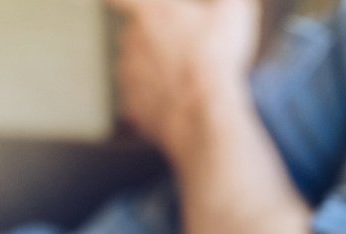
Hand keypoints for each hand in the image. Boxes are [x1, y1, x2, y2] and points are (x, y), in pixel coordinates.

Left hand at [108, 0, 260, 161]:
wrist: (202, 111)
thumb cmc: (214, 58)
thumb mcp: (232, 12)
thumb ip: (224, 1)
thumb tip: (225, 2)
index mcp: (152, 13)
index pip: (122, 0)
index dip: (120, 1)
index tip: (113, 1)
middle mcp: (132, 43)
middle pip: (133, 36)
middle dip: (152, 40)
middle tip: (180, 49)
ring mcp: (129, 77)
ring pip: (133, 68)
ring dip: (150, 71)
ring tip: (179, 78)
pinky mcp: (132, 107)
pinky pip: (139, 100)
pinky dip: (151, 100)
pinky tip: (174, 101)